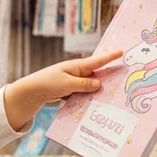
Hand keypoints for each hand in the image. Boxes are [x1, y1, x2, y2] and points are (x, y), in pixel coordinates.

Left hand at [4, 50, 121, 129]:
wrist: (33, 91)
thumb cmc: (49, 83)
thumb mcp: (67, 84)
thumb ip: (84, 84)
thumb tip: (100, 84)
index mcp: (78, 66)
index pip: (97, 61)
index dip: (110, 57)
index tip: (122, 51)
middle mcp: (78, 72)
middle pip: (97, 74)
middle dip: (109, 75)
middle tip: (123, 77)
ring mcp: (74, 81)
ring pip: (91, 85)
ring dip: (99, 90)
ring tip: (113, 95)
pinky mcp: (71, 89)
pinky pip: (84, 93)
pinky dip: (88, 97)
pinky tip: (95, 104)